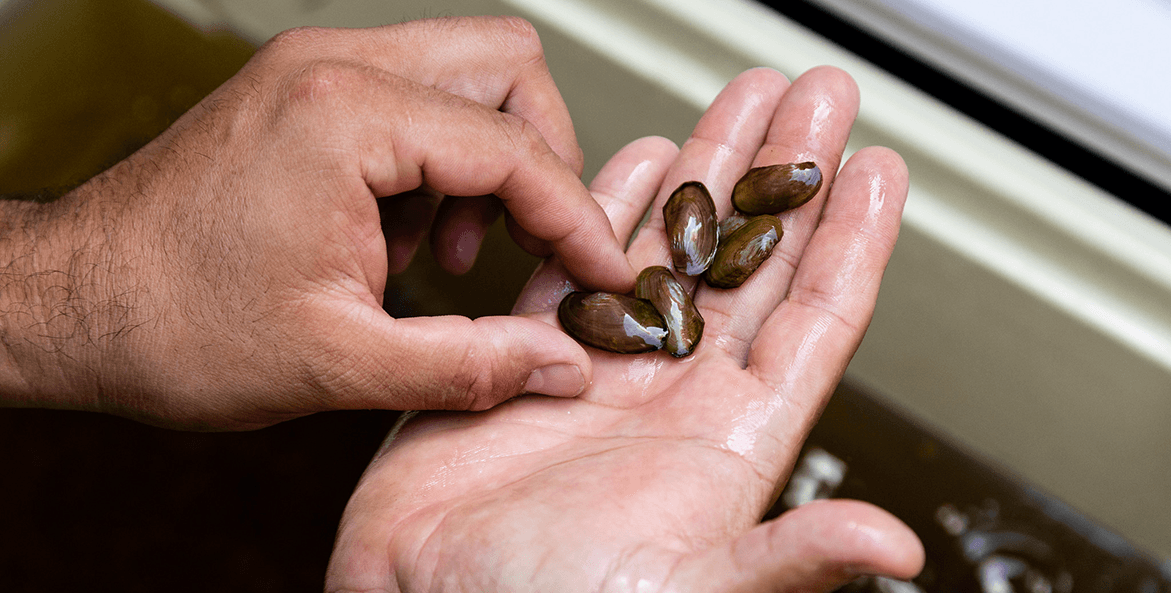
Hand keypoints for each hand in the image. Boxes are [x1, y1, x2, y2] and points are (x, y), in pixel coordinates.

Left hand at [0, 17, 631, 427]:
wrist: (71, 305)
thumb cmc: (172, 323)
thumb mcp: (339, 362)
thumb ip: (470, 363)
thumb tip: (560, 364)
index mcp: (345, 118)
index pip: (514, 150)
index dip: (576, 219)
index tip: (603, 274)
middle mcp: (334, 69)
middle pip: (507, 68)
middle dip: (540, 161)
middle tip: (528, 247)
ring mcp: (315, 71)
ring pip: (466, 72)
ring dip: (488, 160)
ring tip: (447, 253)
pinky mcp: (303, 91)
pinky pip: (414, 95)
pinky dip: (437, 160)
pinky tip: (401, 237)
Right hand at [325, 67, 923, 591]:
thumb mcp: (685, 592)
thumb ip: (784, 558)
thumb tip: (891, 543)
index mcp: (727, 445)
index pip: (813, 322)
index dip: (851, 243)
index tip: (876, 167)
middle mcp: (674, 398)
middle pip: (752, 262)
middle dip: (786, 174)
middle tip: (817, 98)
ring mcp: (604, 374)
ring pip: (671, 249)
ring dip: (708, 172)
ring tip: (743, 103)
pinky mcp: (527, 360)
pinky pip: (580, 267)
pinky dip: (609, 208)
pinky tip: (641, 160)